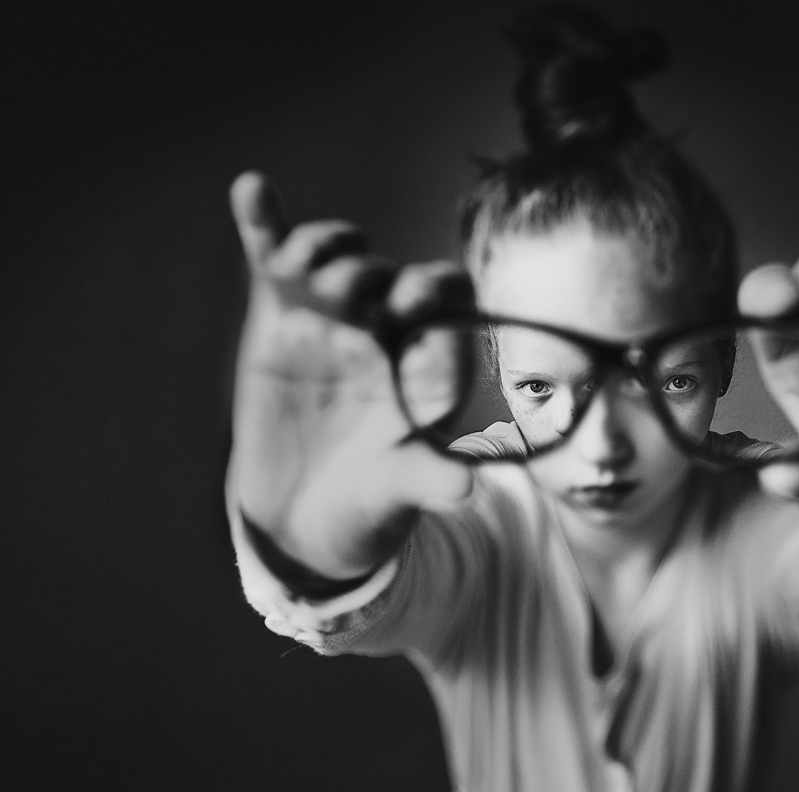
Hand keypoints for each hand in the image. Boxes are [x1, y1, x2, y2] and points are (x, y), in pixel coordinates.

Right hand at [229, 172, 473, 578]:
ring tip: (305, 263)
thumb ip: (430, 478)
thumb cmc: (372, 499)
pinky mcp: (277, 318)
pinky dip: (261, 223)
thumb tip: (467, 486)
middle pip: (386, 271)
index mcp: (426, 357)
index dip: (435, 288)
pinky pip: (271, 259)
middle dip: (372, 274)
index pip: (447, 297)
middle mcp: (383, 328)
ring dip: (324, 246)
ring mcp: (329, 318)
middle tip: (354, 298)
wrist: (304, 517)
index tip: (411, 307)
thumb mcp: (400, 490)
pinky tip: (252, 188)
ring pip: (334, 255)